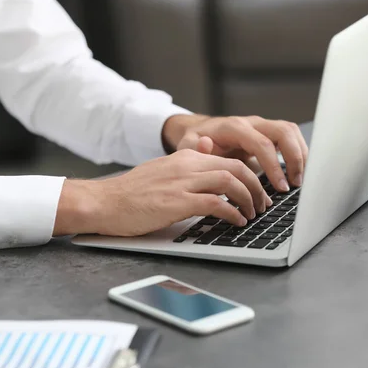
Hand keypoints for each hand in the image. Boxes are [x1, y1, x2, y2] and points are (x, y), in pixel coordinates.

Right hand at [53, 150, 271, 236]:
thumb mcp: (163, 168)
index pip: (229, 160)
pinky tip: (236, 221)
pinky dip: (232, 213)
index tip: (256, 192)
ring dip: (248, 199)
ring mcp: (182, 182)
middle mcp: (186, 165)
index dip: (250, 176)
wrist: (104, 202)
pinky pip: (216, 204)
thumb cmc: (132, 192)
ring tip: (253, 214)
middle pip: (236, 168)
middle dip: (256, 187)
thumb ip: (189, 159)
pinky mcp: (177, 202)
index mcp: (185, 157)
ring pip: (230, 181)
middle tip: (262, 204)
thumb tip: (210, 146)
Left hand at [162, 115, 308, 191]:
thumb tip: (205, 145)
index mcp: (233, 127)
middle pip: (283, 131)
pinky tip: (297, 172)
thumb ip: (195, 148)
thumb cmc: (195, 141)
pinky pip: (289, 137)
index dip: (273, 165)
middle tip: (295, 183)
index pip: (261, 143)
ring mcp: (261, 126)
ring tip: (298, 180)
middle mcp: (250, 123)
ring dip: (300, 155)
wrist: (198, 132)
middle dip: (294, 158)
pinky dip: (298, 153)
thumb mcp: (188, 146)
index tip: (280, 186)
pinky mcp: (267, 133)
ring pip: (290, 132)